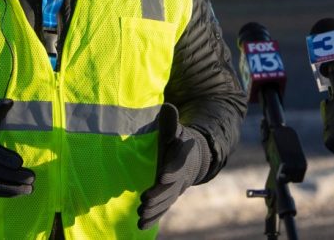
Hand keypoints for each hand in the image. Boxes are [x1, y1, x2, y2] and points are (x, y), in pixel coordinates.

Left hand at [137, 103, 209, 229]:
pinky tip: (140, 226)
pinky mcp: (169, 197)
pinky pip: (162, 209)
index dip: (172, 170)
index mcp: (183, 157)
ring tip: (141, 215)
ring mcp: (176, 189)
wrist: (193, 157)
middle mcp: (181, 176)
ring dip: (154, 209)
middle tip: (145, 201)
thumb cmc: (179, 140)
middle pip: (171, 188)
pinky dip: (153, 218)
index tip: (162, 177)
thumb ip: (170, 122)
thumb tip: (168, 107)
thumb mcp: (176, 130)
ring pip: (166, 201)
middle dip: (159, 195)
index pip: (178, 165)